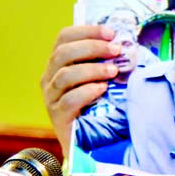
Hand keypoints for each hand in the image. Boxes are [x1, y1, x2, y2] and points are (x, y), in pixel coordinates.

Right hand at [40, 25, 119, 155]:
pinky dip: (87, 91)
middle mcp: (50, 78)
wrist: (88, 144)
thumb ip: (105, 60)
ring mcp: (51, 98)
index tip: (111, 32)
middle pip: (63, 53)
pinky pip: (68, 100)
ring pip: (65, 75)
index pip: (64, 37)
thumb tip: (124, 42)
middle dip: (92, 47)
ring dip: (92, 69)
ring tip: (113, 71)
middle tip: (116, 50)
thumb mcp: (100, 78)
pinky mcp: (58, 117)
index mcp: (58, 64)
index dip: (87, 31)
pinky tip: (102, 89)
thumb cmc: (97, 106)